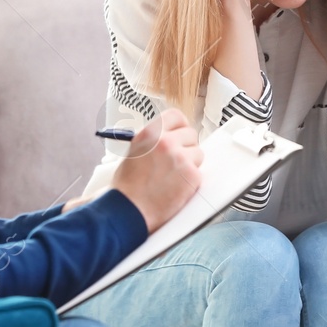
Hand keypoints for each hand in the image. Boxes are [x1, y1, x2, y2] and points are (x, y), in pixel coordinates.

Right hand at [109, 110, 203, 232]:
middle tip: (176, 161)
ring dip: (189, 164)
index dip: (180, 126)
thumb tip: (172, 136)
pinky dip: (190, 181)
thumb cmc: (127, 187)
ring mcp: (180, 158)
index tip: (180, 133)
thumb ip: (154, 142)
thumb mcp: (134, 153)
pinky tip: (175, 188)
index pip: (176, 116)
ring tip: (172, 178)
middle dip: (186, 147)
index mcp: (150, 133)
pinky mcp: (191, 175)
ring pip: (198, 153)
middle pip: (191, 134)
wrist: (127, 211)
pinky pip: (199, 172)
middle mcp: (166, 142)